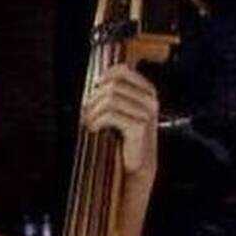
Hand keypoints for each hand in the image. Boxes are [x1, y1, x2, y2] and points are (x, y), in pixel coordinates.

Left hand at [82, 63, 158, 177]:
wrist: (136, 164)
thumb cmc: (125, 136)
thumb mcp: (122, 110)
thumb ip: (114, 93)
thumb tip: (94, 80)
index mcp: (148, 91)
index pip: (122, 71)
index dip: (103, 77)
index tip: (92, 90)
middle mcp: (150, 100)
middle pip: (113, 85)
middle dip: (94, 98)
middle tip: (85, 112)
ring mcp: (147, 113)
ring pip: (110, 99)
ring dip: (93, 110)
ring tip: (87, 121)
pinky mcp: (139, 127)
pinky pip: (111, 115)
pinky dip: (96, 120)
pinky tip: (93, 128)